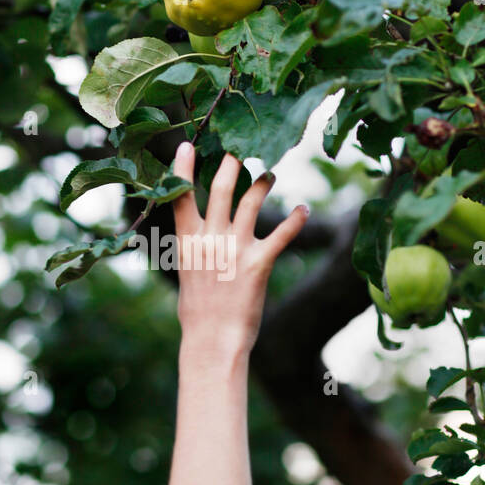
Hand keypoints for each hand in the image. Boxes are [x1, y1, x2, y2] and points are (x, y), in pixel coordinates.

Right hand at [171, 142, 308, 356]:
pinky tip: (304, 210)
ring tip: (271, 173)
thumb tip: (198, 230)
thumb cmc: (198, 310)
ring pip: (252, 202)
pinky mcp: (258, 264)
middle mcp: (210, 239)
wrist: (212, 340)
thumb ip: (195, 245)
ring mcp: (235, 249)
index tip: (187, 144)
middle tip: (241, 144)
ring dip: (263, 183)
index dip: (182, 168)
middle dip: (231, 162)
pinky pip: (282, 235)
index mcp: (188, 240)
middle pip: (220, 188)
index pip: (180, 195)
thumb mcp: (187, 271)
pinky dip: (296, 220)